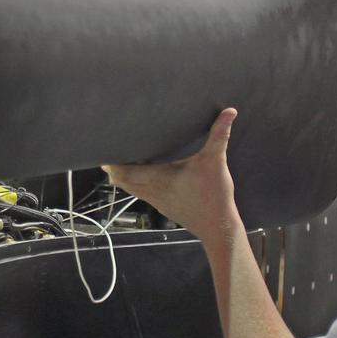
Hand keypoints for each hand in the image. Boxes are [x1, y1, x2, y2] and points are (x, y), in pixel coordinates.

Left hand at [104, 109, 240, 243]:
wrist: (218, 226)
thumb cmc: (214, 195)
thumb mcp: (216, 161)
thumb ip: (219, 135)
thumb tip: (229, 111)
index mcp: (160, 178)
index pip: (127, 173)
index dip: (113, 164)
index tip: (107, 151)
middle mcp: (153, 191)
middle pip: (123, 181)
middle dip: (113, 168)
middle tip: (108, 152)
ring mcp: (156, 201)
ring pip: (130, 188)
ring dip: (122, 177)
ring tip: (115, 163)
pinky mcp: (163, 207)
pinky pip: (141, 194)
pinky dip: (133, 185)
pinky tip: (135, 177)